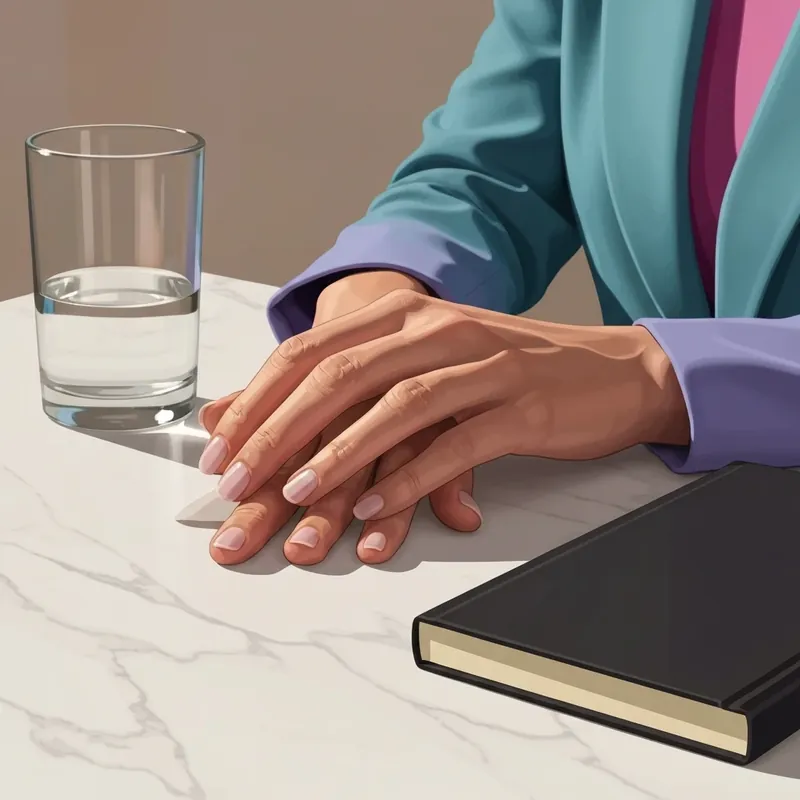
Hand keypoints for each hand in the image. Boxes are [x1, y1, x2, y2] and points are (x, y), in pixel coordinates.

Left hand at [205, 289, 688, 522]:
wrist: (610, 371)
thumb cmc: (504, 374)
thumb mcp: (422, 365)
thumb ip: (345, 383)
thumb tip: (248, 410)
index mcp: (405, 316)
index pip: (310, 352)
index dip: (257, 401)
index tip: (220, 451)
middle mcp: (437, 329)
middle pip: (341, 374)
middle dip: (279, 431)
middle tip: (238, 482)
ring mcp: (482, 365)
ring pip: (396, 406)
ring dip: (340, 453)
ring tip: (295, 497)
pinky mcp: (521, 406)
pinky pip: (456, 445)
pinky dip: (410, 480)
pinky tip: (374, 508)